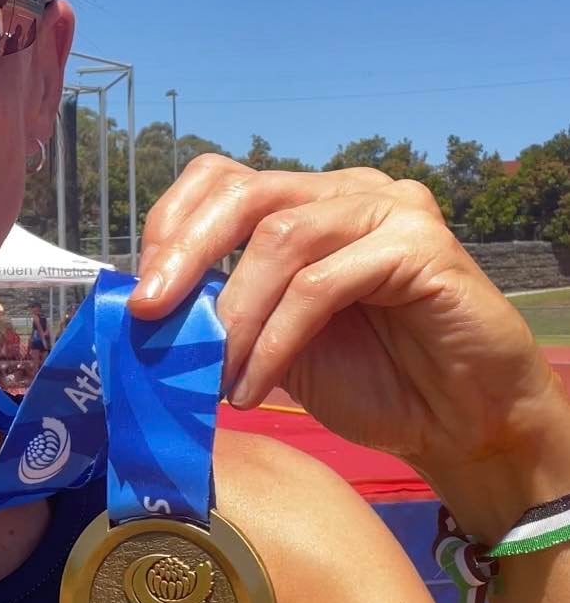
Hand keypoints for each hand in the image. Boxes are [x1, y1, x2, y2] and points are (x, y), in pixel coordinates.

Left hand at [128, 156, 567, 497]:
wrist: (461, 424)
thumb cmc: (373, 381)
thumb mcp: (272, 342)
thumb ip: (223, 311)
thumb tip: (146, 309)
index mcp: (309, 201)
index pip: (223, 178)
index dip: (172, 223)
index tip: (141, 289)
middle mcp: (348, 190)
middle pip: (246, 193)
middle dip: (186, 252)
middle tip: (149, 312)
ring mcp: (390, 209)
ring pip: (283, 238)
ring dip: (234, 313)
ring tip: (216, 373)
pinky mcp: (422, 245)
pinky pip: (323, 284)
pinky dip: (275, 340)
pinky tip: (254, 387)